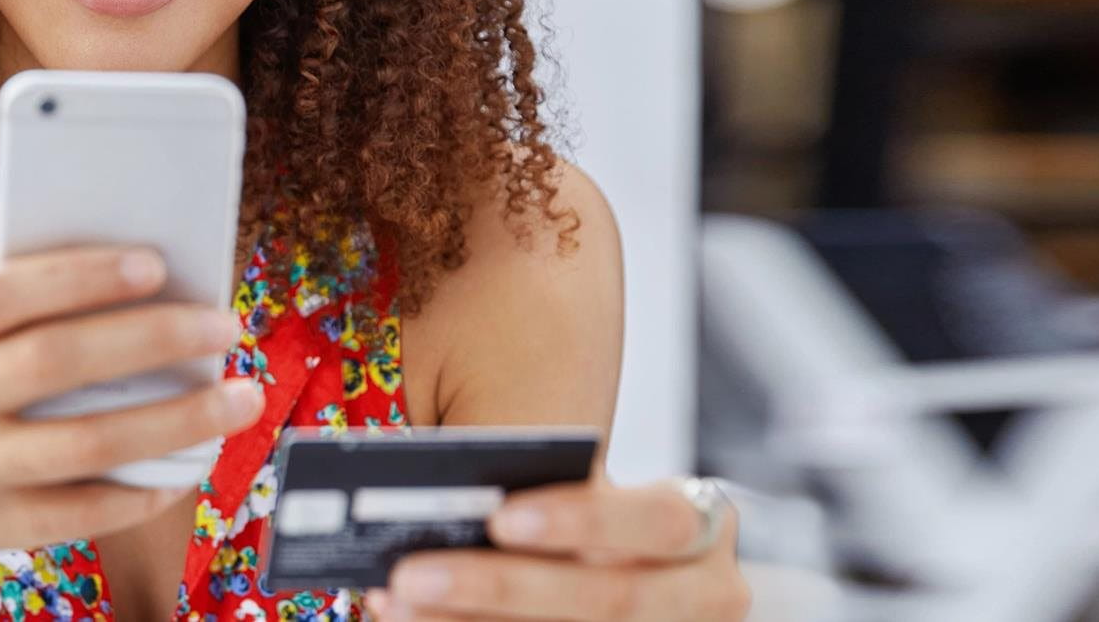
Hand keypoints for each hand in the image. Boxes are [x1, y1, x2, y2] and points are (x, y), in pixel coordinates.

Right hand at [0, 246, 265, 620]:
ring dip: (175, 420)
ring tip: (236, 398)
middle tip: (223, 326)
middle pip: (53, 362)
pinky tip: (181, 469)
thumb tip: (126, 279)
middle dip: (153, 339)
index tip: (155, 264)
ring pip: (82, 443)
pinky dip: (138, 490)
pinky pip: (75, 512)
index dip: (80, 277)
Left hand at [366, 480, 750, 621]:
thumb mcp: (603, 500)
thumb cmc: (613, 524)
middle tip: (411, 572)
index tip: (499, 516)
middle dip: (501, 587)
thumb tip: (447, 498)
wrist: (665, 582)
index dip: (580, 519)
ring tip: (395, 604)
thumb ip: (550, 494)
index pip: (655, 521)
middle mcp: (703, 596)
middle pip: (606, 599)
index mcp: (702, 526)